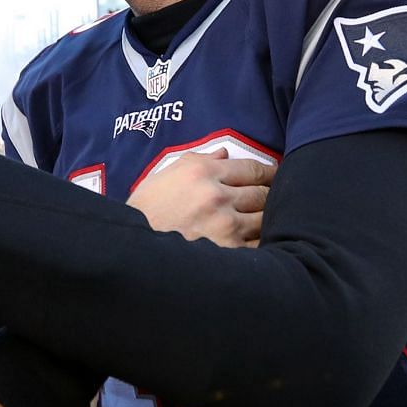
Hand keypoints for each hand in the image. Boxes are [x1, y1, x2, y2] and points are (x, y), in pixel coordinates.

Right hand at [127, 149, 273, 247]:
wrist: (132, 250)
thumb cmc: (145, 211)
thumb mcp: (165, 176)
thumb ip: (198, 161)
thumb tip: (224, 154)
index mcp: (202, 173)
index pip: (251, 168)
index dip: (268, 172)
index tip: (275, 176)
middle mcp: (217, 195)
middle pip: (262, 193)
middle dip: (270, 195)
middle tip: (274, 199)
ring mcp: (225, 225)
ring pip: (264, 218)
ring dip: (266, 220)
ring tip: (267, 222)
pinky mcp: (228, 251)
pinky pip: (257, 244)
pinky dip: (260, 242)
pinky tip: (256, 242)